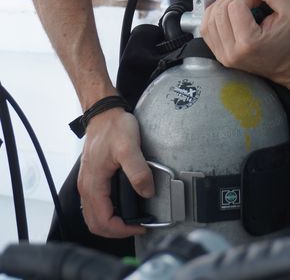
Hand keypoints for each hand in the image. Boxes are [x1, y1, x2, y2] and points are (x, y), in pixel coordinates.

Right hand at [77, 107, 153, 237]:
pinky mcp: (91, 177)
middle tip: (136, 226)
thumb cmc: (113, 126)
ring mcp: (87, 182)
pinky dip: (107, 212)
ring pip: (93, 216)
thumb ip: (138, 171)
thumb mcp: (129, 147)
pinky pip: (95, 204)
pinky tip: (121, 205)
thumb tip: (147, 192)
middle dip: (116, 231)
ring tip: (130, 219)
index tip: (140, 226)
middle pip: (95, 224)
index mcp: (94, 183)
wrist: (103, 112)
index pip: (103, 221)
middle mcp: (86, 186)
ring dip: (110, 223)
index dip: (122, 229)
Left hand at [200, 0, 289, 87]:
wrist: (287, 64)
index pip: (235, 7)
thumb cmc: (289, 39)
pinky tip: (224, 10)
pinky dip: (212, 15)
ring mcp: (223, 55)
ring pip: (209, 19)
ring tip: (235, 0)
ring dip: (220, 4)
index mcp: (249, 42)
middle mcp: (232, 51)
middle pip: (219, 11)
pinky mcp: (219, 55)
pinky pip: (206, 29)